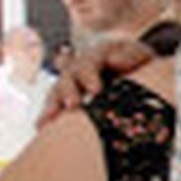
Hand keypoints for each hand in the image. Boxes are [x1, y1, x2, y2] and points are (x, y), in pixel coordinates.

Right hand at [39, 39, 154, 125]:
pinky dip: (47, 116)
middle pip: (68, 77)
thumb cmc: (137, 60)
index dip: (89, 75)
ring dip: (52, 106)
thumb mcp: (139, 53)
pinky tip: (41, 127)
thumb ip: (130, 55)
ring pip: (57, 92)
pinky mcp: (68, 98)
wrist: (129, 62)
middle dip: (69, 91)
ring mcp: (71, 83)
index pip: (88, 62)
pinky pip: (55, 105)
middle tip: (73, 105)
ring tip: (47, 122)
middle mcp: (79, 67)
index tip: (95, 89)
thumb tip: (115, 61)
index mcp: (96, 54)